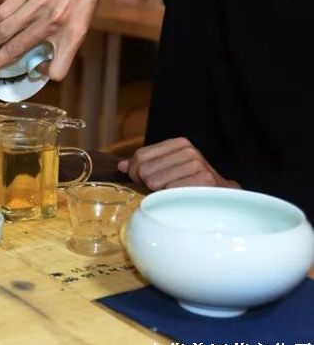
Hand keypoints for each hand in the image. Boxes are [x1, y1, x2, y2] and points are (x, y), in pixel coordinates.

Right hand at [0, 0, 121, 80]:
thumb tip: (41, 50)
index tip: (34, 68)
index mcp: (74, 33)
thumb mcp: (85, 15)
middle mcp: (55, 23)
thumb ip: (65, 33)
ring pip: (2, 33)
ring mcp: (38, 5)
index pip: (57, 70)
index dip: (43, 74)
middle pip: (15, 52)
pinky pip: (2, 12)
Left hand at [118, 137, 239, 190]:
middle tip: (162, 191)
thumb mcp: (169, 170)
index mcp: (179, 144)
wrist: (224, 200)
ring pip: (154, 182)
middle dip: (147, 185)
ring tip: (173, 195)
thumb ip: (145, 165)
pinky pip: (168, 192)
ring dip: (159, 194)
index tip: (146, 182)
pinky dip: (170, 200)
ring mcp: (197, 165)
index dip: (136, 173)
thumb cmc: (191, 186)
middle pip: (144, 170)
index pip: (140, 157)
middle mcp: (189, 151)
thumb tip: (121, 166)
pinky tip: (180, 200)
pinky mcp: (203, 181)